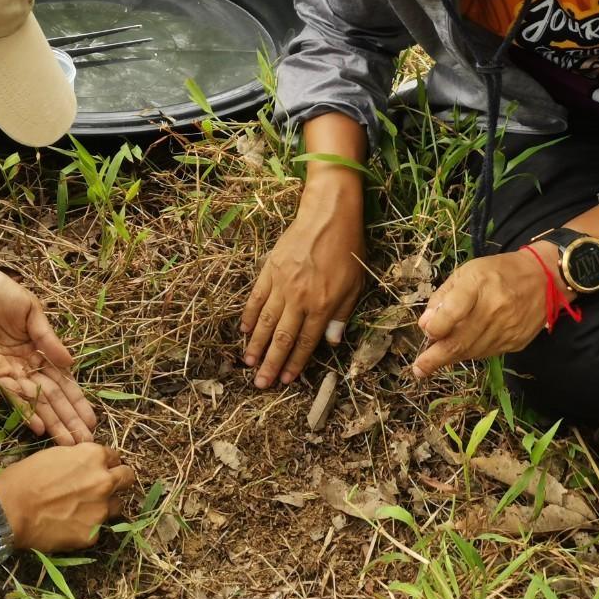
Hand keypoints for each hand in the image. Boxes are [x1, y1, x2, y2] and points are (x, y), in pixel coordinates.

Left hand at [0, 269, 97, 444]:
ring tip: (66, 441)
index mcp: (39, 350)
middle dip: (68, 419)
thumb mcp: (31, 311)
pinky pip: (9, 392)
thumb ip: (47, 337)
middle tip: (84, 442)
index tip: (92, 421)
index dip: (76, 401)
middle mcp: (26, 365)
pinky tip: (37, 426)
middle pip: (51, 396)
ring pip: (34, 400)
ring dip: (50, 421)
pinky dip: (23, 409)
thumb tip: (71, 362)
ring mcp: (8, 370)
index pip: (62, 381)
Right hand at [0, 443, 134, 551]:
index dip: (105, 463)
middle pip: (127, 478)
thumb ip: (76, 460)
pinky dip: (87, 528)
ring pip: (118, 506)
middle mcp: (104, 480)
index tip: (97, 469)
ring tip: (85, 511)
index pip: (114, 456)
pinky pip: (98, 529)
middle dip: (119, 481)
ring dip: (106, 506)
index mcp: (93, 456)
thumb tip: (82, 466)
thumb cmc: (22, 478)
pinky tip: (69, 527)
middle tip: (104, 487)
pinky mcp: (93, 534)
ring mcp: (101, 509)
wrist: (9, 510)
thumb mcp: (52, 456)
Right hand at [240, 211, 364, 388]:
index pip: (306, 342)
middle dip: (271, 363)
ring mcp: (281, 284)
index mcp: (322, 304)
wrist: (328, 215)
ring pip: (265, 321)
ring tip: (249, 363)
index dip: (295, 363)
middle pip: (282, 338)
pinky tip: (243, 331)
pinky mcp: (269, 270)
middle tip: (260, 383)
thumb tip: (331, 342)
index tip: (286, 379)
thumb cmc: (347, 249)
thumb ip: (341, 315)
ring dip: (256, 345)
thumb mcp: (355, 284)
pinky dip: (248, 315)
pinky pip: (256, 298)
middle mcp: (299, 298)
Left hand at [412, 248, 559, 378]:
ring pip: (472, 352)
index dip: (436, 327)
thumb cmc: (498, 272)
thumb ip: (443, 297)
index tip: (427, 332)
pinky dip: (471, 354)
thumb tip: (425, 325)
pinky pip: (486, 353)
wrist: (545, 278)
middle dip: (435, 358)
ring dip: (451, 357)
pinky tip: (462, 350)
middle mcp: (494, 308)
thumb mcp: (466, 272)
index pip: (452, 312)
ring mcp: (508, 327)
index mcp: (479, 284)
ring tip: (436, 359)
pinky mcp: (516, 341)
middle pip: (460, 341)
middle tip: (419, 369)